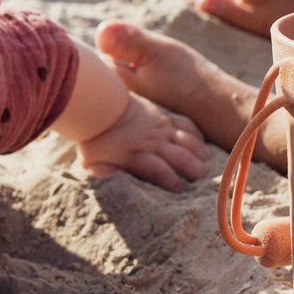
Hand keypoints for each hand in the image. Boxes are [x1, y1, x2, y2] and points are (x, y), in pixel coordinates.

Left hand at [76, 94, 205, 191]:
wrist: (100, 104)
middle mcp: (153, 142)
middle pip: (181, 157)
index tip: (179, 190)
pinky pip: (187, 124)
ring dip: (198, 154)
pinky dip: (196, 135)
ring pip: (188, 141)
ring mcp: (161, 127)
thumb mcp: (90, 161)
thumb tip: (111, 181)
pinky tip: (201, 144)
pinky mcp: (164, 115)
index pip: (160, 172)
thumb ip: (103, 174)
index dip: (173, 182)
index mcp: (137, 155)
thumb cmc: (93, 136)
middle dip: (193, 169)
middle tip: (197, 178)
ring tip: (202, 163)